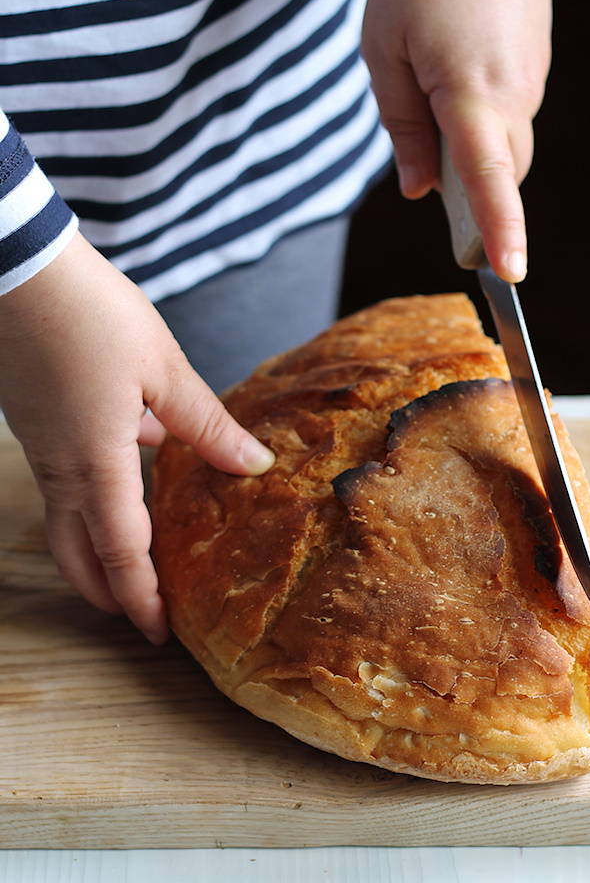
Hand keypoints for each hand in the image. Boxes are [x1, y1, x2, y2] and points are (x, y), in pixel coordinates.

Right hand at [0, 232, 273, 643]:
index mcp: (95, 464)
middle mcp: (61, 467)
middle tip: (145, 612)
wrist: (18, 269)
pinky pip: (67, 477)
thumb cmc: (90, 314)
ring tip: (144, 554)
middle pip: (79, 554)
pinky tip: (139, 459)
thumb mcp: (164, 369)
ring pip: (69, 520)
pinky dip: (97, 494)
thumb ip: (207, 425)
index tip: (161, 632)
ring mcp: (41, 447)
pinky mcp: (35, 422)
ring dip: (102, 547)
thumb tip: (253, 464)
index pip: (122, 554)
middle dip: (111, 590)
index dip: (142, 599)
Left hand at [362, 0, 551, 280]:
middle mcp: (514, 94)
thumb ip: (402, 130)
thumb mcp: (384, 54)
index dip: (500, 231)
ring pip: (503, 144)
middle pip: (498, 173)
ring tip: (430, 98)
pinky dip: (482, 121)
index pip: (490, 180)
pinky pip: (509, 114)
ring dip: (471, 150)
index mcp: (470, 94)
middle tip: (429, 181)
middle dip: (470, 194)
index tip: (509, 274)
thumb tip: (419, 190)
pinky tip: (452, 81)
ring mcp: (532, 79)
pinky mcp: (534, 65)